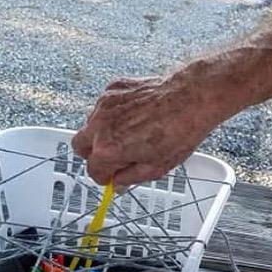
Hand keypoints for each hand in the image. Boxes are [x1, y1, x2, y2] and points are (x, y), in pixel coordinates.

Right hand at [72, 69, 224, 185]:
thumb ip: (131, 178)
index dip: (105, 177)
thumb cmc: (179, 131)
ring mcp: (104, 104)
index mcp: (108, 150)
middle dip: (92, 155)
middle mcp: (100, 125)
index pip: (93, 171)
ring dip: (102, 133)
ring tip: (128, 134)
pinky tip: (134, 116)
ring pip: (90, 125)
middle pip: (80, 146)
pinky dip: (112, 114)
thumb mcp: (156, 167)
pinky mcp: (113, 88)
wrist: (192, 97)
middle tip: (112, 158)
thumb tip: (119, 183)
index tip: (113, 176)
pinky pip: (103, 106)